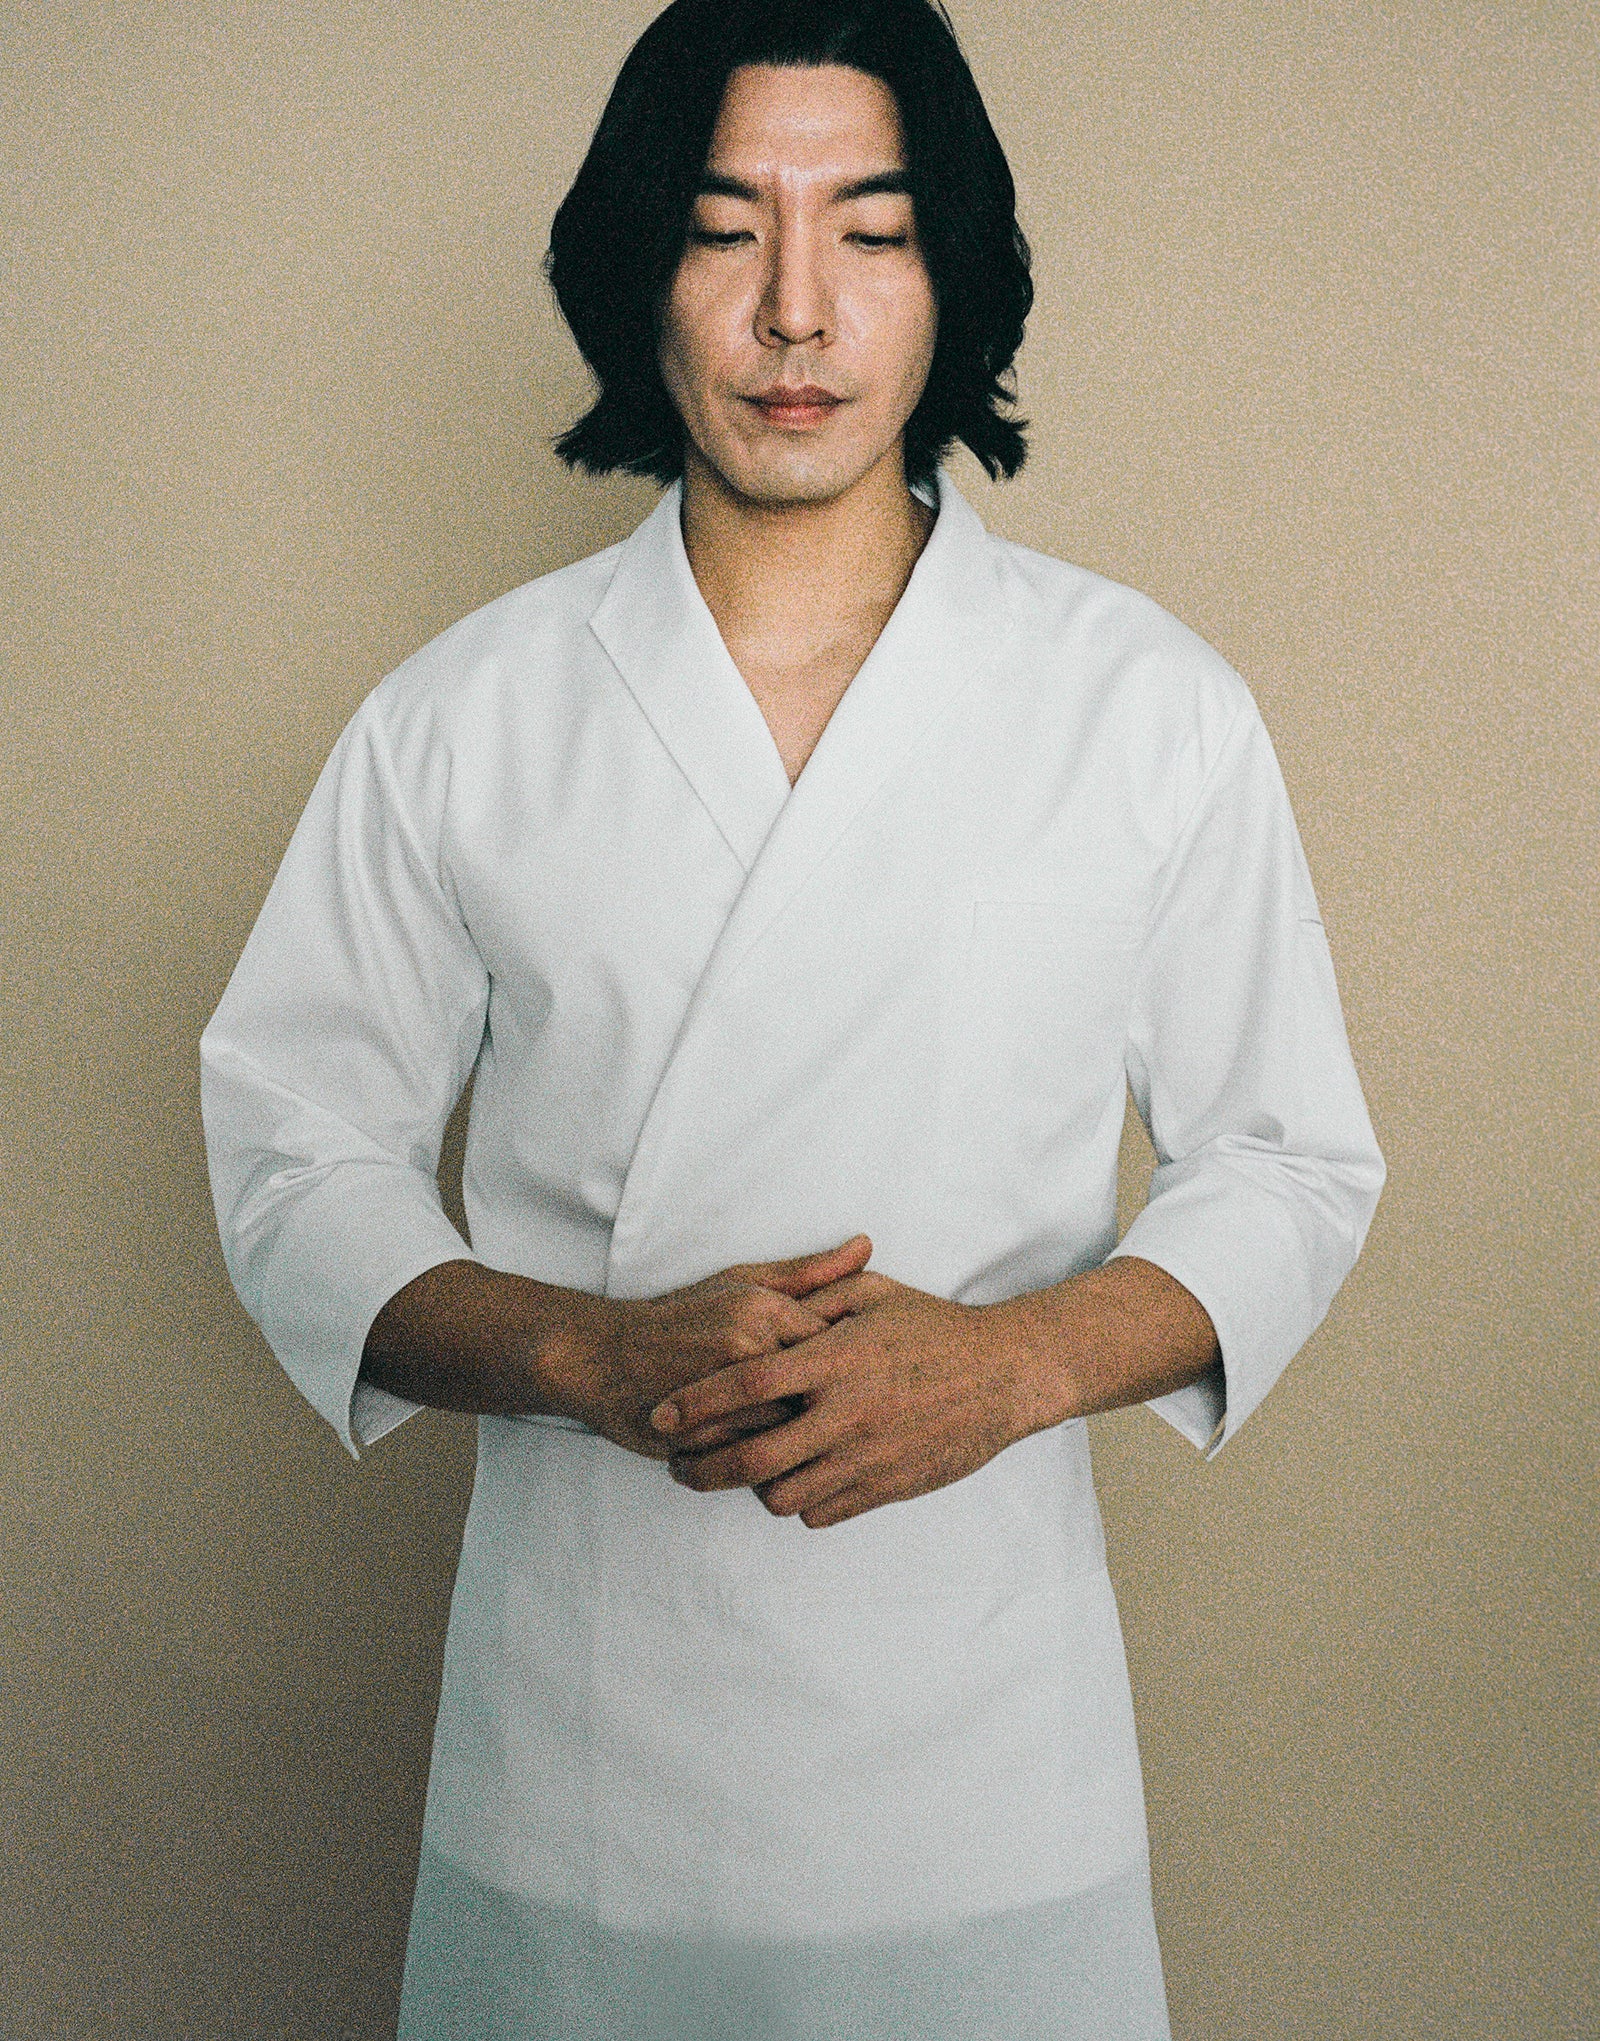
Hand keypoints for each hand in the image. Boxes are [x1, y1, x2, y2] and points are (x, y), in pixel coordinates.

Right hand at [554, 1235, 874, 1461]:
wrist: (603, 1357)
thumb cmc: (681, 1317)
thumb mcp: (743, 1283)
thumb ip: (809, 1273)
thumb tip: (867, 1245)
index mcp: (764, 1307)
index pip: (837, 1343)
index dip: (847, 1367)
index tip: (853, 1378)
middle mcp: (746, 1344)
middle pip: (819, 1392)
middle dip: (829, 1410)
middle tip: (841, 1418)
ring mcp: (722, 1390)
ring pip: (790, 1431)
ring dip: (801, 1443)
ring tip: (812, 1445)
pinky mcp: (699, 1431)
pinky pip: (754, 1459)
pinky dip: (765, 1463)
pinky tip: (770, 1460)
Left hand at [649, 1271, 1043, 1528]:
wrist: (1006, 1376)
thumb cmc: (938, 1329)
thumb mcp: (877, 1293)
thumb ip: (818, 1291)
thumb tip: (772, 1297)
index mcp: (837, 1359)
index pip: (747, 1384)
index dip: (696, 1402)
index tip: (662, 1413)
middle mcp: (846, 1413)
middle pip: (753, 1456)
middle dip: (702, 1466)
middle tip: (678, 1464)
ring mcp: (868, 1456)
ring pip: (783, 1495)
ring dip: (752, 1487)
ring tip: (740, 1472)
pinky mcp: (888, 1487)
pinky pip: (822, 1512)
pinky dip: (798, 1502)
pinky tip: (794, 1481)